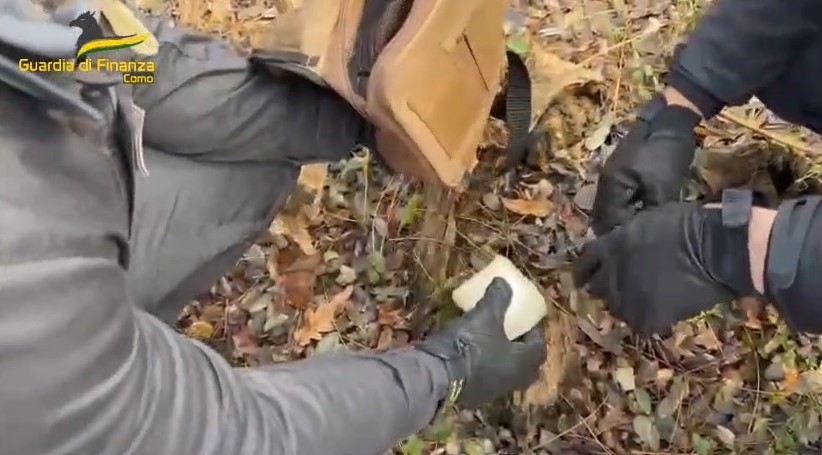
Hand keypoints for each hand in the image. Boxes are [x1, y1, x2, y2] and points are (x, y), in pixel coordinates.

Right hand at [417, 278, 545, 407]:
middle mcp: (513, 381)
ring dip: (502, 360)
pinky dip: (484, 368)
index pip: (539, 347)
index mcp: (523, 362)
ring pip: (505, 375)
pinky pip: (485, 380)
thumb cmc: (470, 343)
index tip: (526, 320)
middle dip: (520, 349)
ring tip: (490, 343)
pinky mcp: (473, 397)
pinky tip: (471, 356)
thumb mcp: (485, 315)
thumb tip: (504, 281)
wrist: (437, 375)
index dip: (535, 332)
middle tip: (511, 333)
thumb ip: (498, 298)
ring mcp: (493, 392)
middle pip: (525, 365)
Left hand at [574, 200, 756, 335]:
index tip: (590, 273)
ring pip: (616, 308)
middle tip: (621, 286)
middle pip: (596, 287)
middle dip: (605, 286)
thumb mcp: (645, 222)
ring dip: (626, 304)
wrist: (716, 249)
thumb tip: (619, 248)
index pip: (584, 263)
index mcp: (610, 247)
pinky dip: (649, 319)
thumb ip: (624, 238)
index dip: (587, 269)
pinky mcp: (648, 318)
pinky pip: (640, 324)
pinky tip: (662, 312)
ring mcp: (628, 299)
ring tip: (644, 299)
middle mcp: (611, 274)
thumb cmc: (687, 225)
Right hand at [592, 93, 700, 234]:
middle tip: (640, 244)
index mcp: (610, 184)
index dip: (620, 237)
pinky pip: (625, 199)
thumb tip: (651, 234)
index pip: (608, 221)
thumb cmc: (665, 151)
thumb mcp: (663, 184)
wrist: (672, 116)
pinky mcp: (627, 174)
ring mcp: (616, 177)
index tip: (636, 248)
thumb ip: (654, 211)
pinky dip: (633, 210)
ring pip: (616, 208)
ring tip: (644, 234)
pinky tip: (647, 217)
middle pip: (607, 216)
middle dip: (621, 231)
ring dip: (627, 221)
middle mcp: (607, 182)